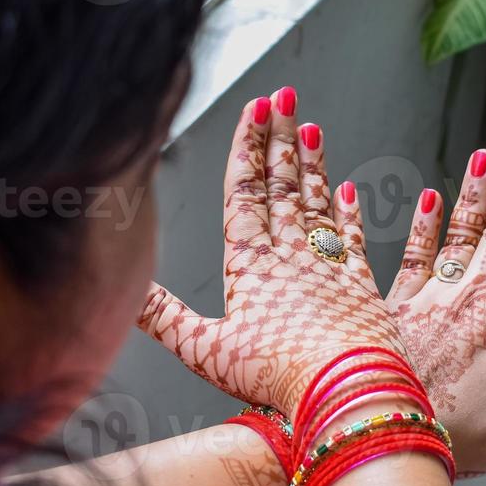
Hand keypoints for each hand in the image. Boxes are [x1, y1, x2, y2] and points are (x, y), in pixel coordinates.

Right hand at [138, 89, 404, 419]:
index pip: (246, 193)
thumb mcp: (204, 349)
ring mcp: (327, 265)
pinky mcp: (360, 284)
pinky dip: (349, 213)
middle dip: (278, 138)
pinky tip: (349, 191)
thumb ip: (164, 316)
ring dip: (312, 163)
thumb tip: (126, 291)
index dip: (247, 149)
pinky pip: (353, 238)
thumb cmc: (276, 374)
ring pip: (315, 202)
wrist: (344, 389)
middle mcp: (290, 254)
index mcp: (250, 264)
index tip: (254, 110)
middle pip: (282, 185)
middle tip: (282, 97)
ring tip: (310, 127)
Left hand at [385, 129, 485, 473]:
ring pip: (461, 233)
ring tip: (485, 154)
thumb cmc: (460, 442)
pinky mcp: (393, 305)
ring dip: (476, 192)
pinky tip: (427, 197)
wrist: (383, 438)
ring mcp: (432, 299)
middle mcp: (476, 301)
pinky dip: (421, 226)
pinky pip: (411, 255)